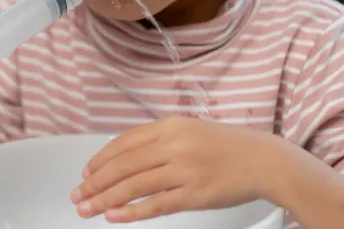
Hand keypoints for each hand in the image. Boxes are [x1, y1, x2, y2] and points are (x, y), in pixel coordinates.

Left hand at [70, 116, 286, 222]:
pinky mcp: (195, 194)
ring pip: (134, 186)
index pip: (123, 144)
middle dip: (95, 183)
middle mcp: (173, 145)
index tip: (85, 174)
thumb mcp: (189, 130)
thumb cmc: (228, 146)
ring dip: (105, 199)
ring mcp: (184, 170)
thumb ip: (159, 140)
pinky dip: (132, 212)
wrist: (266, 160)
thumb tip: (124, 158)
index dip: (100, 160)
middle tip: (77, 195)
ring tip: (87, 209)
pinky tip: (115, 217)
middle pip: (122, 166)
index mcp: (169, 126)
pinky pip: (156, 205)